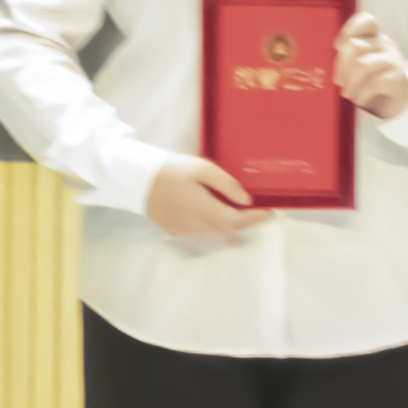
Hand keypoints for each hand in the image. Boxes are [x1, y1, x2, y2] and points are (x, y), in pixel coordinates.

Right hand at [144, 158, 267, 242]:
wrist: (137, 179)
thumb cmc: (170, 169)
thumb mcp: (200, 167)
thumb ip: (225, 183)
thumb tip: (246, 200)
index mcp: (201, 206)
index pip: (236, 220)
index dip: (255, 219)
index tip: (270, 213)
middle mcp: (193, 224)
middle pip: (229, 233)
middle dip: (246, 225)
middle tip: (257, 214)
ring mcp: (183, 232)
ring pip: (217, 239)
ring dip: (231, 231)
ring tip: (238, 218)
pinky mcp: (175, 234)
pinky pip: (202, 239)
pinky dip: (214, 234)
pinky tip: (215, 223)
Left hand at [331, 14, 407, 122]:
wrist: (398, 99)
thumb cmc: (372, 78)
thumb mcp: (359, 62)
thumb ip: (348, 54)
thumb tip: (333, 52)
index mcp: (375, 37)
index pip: (367, 21)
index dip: (350, 28)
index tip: (336, 45)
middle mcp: (386, 45)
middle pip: (355, 45)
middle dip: (341, 66)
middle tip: (338, 82)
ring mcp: (394, 60)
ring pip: (362, 64)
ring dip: (350, 82)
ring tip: (347, 94)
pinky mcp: (399, 78)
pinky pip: (374, 83)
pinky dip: (363, 95)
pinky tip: (362, 101)